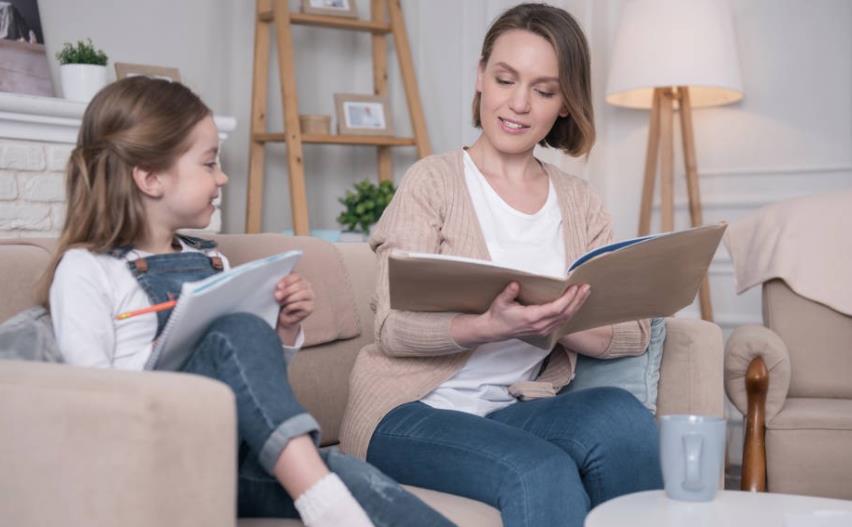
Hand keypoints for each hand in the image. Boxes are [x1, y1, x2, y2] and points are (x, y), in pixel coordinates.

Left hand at [275, 273, 314, 342]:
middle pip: (300, 285)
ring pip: (302, 294)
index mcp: (299, 279)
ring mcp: (310, 296)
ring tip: (280, 303)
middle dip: (287, 291)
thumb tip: (278, 286)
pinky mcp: (310, 307)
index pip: (296, 276)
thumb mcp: (278, 292)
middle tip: (277, 296)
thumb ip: (280, 286)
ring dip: (289, 299)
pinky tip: (286, 309)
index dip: (287, 280)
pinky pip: (301, 304)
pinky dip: (291, 306)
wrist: (282, 317)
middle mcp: (307, 286)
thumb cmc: (280, 302)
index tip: (278, 286)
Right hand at [453, 282, 589, 345]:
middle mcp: (540, 325)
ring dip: (576, 305)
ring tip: (584, 292)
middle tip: (586, 287)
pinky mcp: (545, 330)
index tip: (575, 288)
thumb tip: (516, 284)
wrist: (495, 330)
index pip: (555, 309)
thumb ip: (509, 293)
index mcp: (531, 318)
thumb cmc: (498, 315)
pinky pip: (562, 321)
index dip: (567, 299)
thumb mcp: (500, 302)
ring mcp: (544, 329)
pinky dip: (571, 311)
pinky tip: (575, 303)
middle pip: (565, 314)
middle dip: (577, 300)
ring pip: (566, 318)